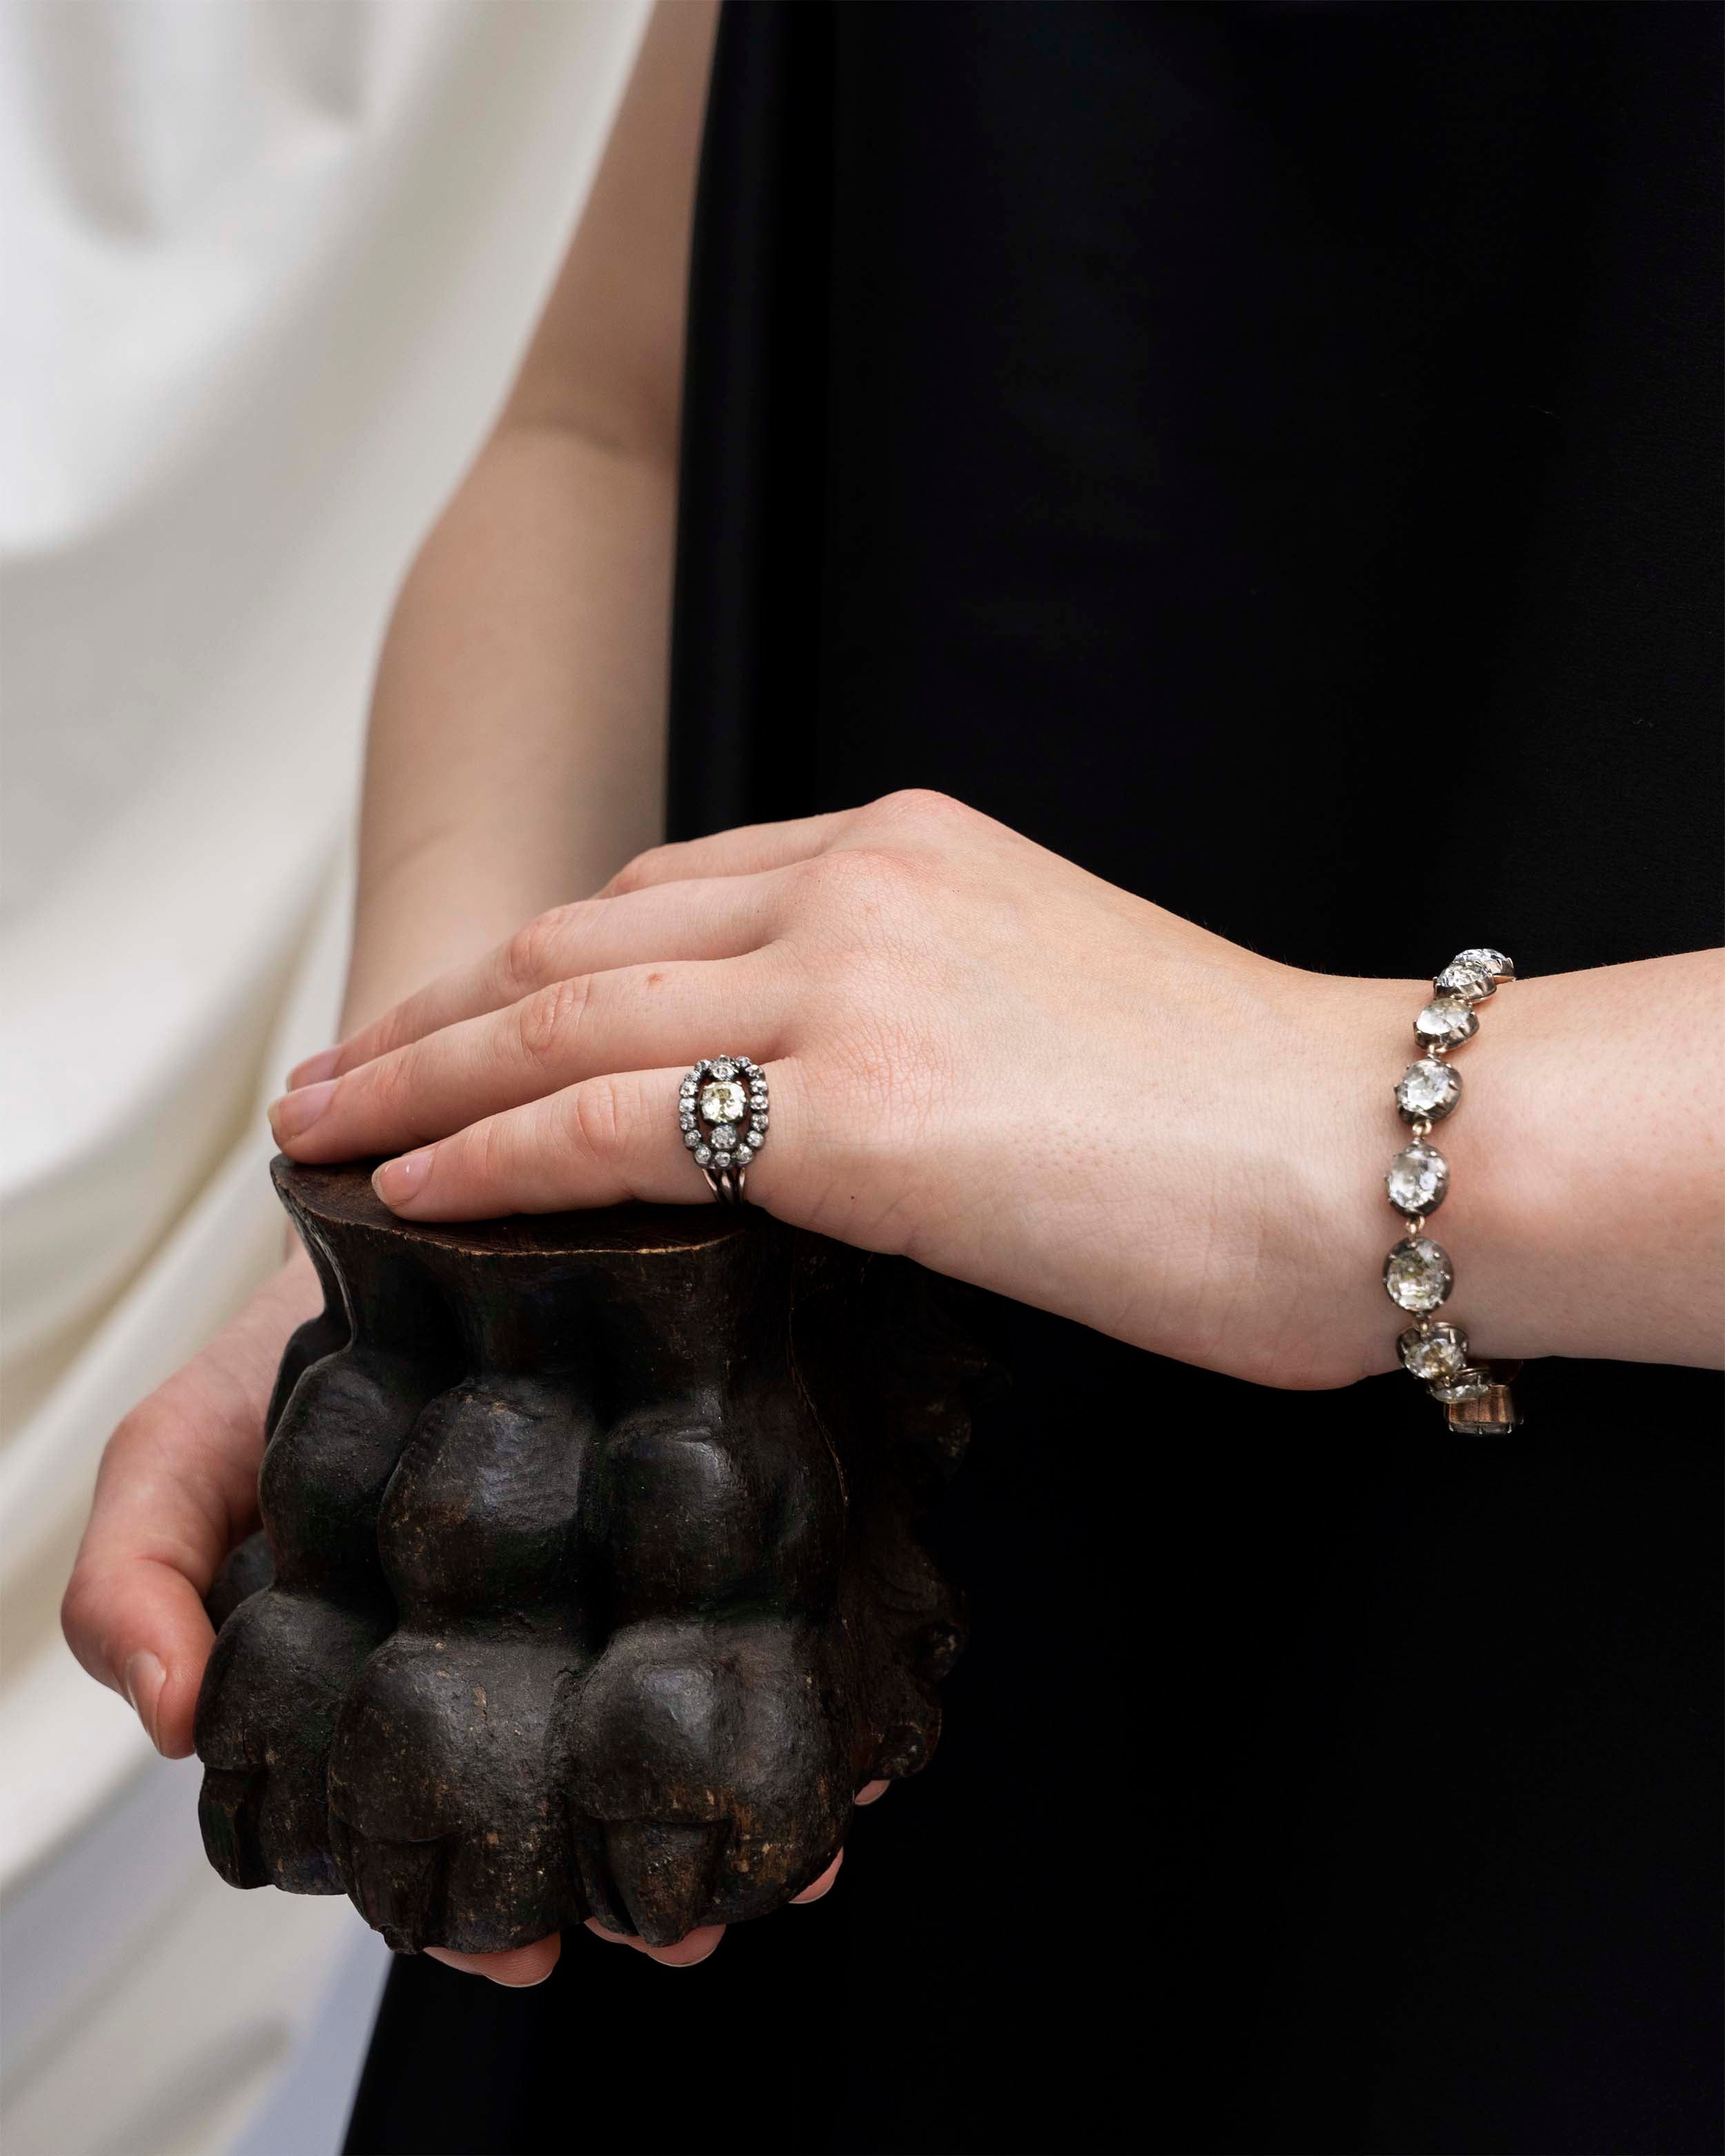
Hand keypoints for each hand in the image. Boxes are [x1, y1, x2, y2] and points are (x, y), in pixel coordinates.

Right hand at [61, 1246, 886, 1984]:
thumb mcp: (185, 1447)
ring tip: (795, 1868)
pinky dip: (814, 1685)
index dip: (473, 1904)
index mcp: (406, 1661)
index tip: (523, 1949)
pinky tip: (857, 1747)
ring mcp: (635, 1573)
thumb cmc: (301, 1338)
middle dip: (632, 1884)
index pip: (443, 1813)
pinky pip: (777, 1612)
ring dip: (736, 1806)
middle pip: (586, 1791)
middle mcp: (530, 1635)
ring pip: (689, 1727)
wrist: (433, 1186)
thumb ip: (142, 1576)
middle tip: (681, 1929)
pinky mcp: (728, 1492)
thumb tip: (175, 1721)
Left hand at [271, 790, 1411, 1388]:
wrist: (1382, 1149)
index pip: (666, 896)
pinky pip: (613, 1119)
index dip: (536, 966)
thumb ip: (912, 1014)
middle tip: (333, 1072)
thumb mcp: (1049, 1011)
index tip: (457, 1022)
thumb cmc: (1244, 1113)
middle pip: (581, 938)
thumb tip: (812, 1108)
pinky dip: (489, 1149)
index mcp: (908, 845)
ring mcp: (853, 982)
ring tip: (316, 1131)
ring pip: (563, 1014)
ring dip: (418, 1076)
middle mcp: (861, 882)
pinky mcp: (858, 1107)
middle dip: (438, 1010)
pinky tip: (401, 1189)